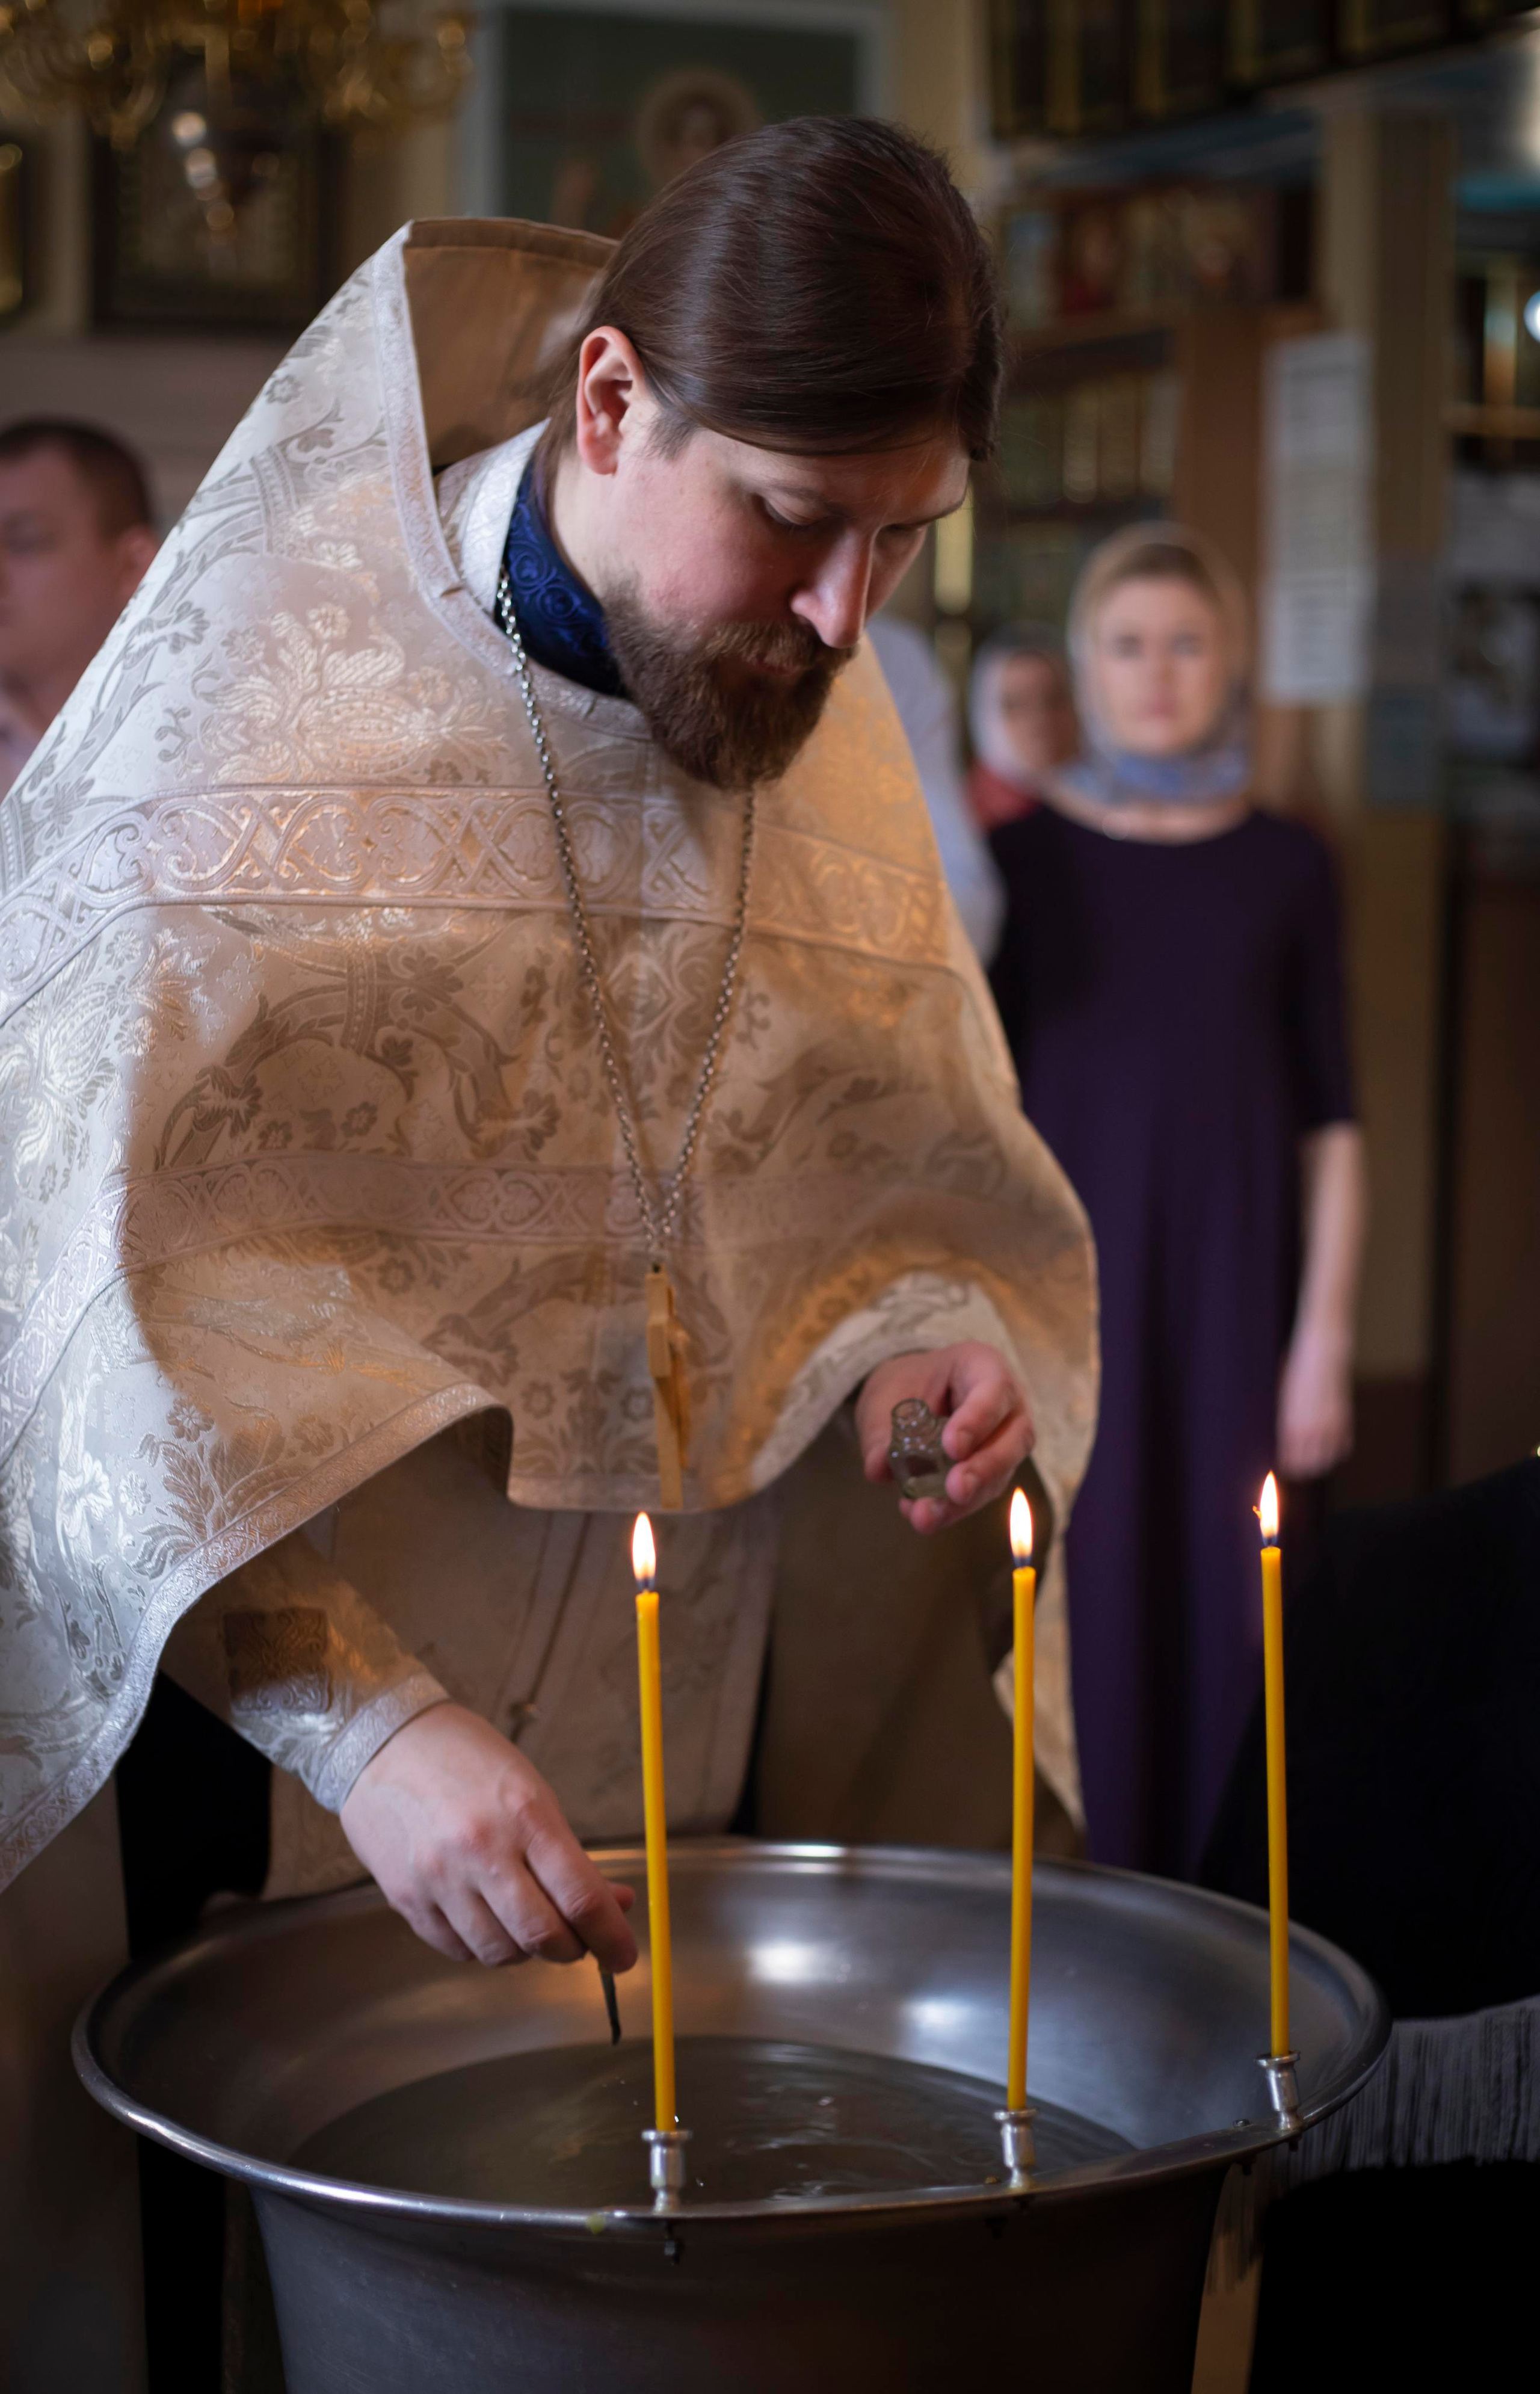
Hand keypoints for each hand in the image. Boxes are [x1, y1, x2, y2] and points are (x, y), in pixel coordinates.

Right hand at [340, 1703, 636, 1970]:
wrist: (382, 1743)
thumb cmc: (466, 1759)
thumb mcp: (531, 1792)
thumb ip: (569, 1856)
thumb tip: (614, 1905)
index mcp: (524, 1815)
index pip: (581, 1897)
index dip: (611, 1938)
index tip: (624, 1955)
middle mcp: (480, 1850)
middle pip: (543, 1936)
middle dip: (573, 1950)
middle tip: (580, 1943)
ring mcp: (438, 1879)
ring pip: (500, 1953)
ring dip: (527, 1951)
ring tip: (528, 1924)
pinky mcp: (406, 1899)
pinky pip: (458, 1950)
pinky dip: (483, 1946)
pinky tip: (487, 1920)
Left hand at [855, 1342, 1033, 1534]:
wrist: (911, 1395)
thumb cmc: (907, 1384)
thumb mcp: (888, 1396)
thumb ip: (882, 1431)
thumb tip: (879, 1468)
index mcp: (984, 1367)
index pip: (995, 1389)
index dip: (978, 1419)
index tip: (952, 1447)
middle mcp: (1007, 1405)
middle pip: (1014, 1438)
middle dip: (984, 1469)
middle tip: (956, 1490)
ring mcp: (1005, 1441)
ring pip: (1000, 1474)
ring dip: (964, 1502)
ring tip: (925, 1516)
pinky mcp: (992, 1473)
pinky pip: (981, 1494)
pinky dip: (952, 1509)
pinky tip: (924, 1516)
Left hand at [1277, 1325, 1352, 1479]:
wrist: (1321, 1354)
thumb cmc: (1294, 1371)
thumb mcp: (1281, 1395)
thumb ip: (1281, 1418)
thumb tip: (1279, 1436)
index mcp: (1290, 1424)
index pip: (1289, 1460)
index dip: (1287, 1466)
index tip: (1284, 1465)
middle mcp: (1311, 1429)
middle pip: (1308, 1466)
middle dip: (1302, 1469)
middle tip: (1298, 1467)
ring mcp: (1330, 1425)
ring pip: (1327, 1460)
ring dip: (1320, 1463)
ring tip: (1314, 1462)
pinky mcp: (1344, 1419)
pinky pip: (1342, 1447)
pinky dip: (1336, 1451)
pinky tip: (1329, 1447)